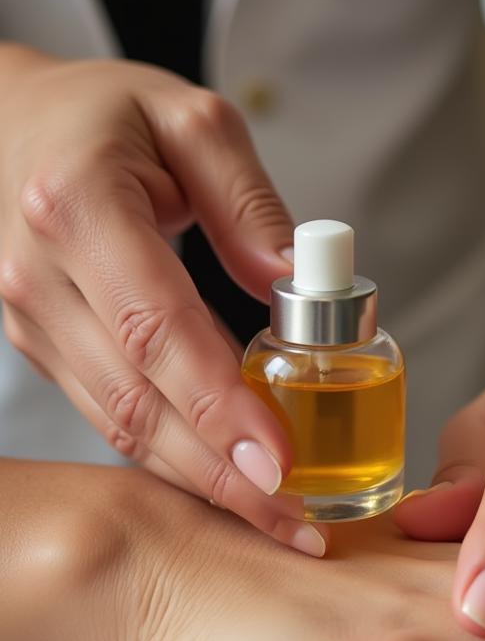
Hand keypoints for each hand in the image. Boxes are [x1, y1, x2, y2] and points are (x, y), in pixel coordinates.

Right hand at [0, 44, 323, 556]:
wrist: (12, 124)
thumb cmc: (107, 117)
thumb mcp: (193, 124)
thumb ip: (251, 203)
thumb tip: (300, 284)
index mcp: (80, 209)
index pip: (156, 328)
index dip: (219, 405)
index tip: (280, 461)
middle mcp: (42, 278)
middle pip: (138, 401)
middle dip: (222, 474)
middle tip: (296, 524)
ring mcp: (34, 322)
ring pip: (121, 425)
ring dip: (202, 482)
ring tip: (277, 520)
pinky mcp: (46, 348)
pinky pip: (113, 416)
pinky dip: (173, 459)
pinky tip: (228, 484)